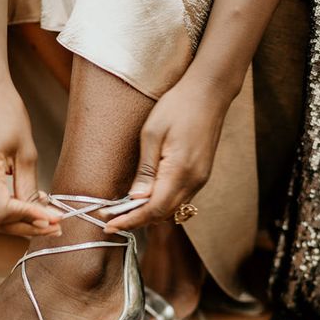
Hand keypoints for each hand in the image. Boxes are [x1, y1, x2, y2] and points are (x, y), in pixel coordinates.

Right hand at [0, 83, 61, 236]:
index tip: (55, 220)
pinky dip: (7, 212)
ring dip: (17, 223)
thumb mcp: (27, 152)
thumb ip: (30, 188)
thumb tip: (43, 216)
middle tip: (56, 226)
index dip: (30, 219)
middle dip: (26, 227)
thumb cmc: (7, 113)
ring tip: (46, 219)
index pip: (2, 210)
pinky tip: (29, 206)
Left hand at [104, 74, 232, 232]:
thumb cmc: (178, 107)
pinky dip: (162, 204)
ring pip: (173, 209)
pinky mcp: (201, 175)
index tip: (110, 226)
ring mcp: (200, 179)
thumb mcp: (152, 134)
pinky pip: (180, 198)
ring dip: (149, 214)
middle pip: (163, 214)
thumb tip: (136, 198)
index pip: (153, 209)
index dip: (131, 220)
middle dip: (137, 221)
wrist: (209, 93)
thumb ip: (146, 170)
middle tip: (111, 220)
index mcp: (180, 171)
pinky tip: (146, 198)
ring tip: (124, 212)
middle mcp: (194, 181)